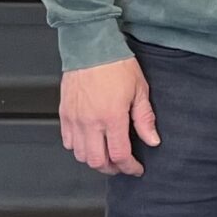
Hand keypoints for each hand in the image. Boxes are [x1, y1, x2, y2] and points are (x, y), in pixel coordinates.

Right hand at [60, 56, 157, 176]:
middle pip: (97, 161)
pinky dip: (78, 148)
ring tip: (107, 155)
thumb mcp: (140, 90)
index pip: (119, 155)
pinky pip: (67, 141)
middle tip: (122, 165)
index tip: (136, 168)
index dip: (129, 167)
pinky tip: (90, 142)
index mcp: (112, 117)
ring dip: (94, 159)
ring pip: (80, 155)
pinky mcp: (64, 113)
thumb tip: (152, 140)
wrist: (91, 47)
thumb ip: (144, 119)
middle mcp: (90, 122)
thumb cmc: (116, 65)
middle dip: (112, 168)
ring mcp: (74, 119)